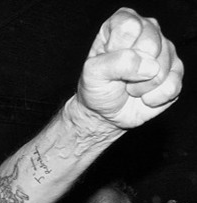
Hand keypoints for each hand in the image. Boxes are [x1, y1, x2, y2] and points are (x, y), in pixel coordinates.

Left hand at [77, 7, 182, 128]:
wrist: (106, 113)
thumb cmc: (98, 88)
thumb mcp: (93, 74)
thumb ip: (116, 63)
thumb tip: (149, 67)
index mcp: (124, 22)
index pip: (129, 28)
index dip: (117, 51)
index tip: (107, 63)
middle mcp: (149, 31)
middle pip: (151, 46)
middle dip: (131, 71)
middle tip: (121, 78)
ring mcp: (165, 50)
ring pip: (161, 69)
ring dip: (140, 87)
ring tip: (130, 87)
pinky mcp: (176, 72)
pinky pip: (171, 86)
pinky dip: (153, 98)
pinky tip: (144, 96)